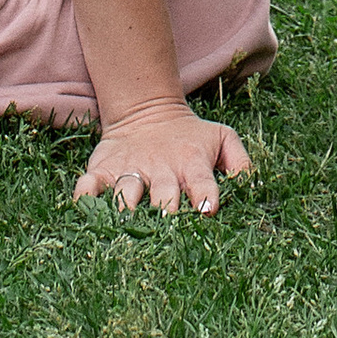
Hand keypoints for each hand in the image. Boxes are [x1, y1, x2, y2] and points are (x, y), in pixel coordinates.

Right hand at [75, 99, 252, 215]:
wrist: (147, 112)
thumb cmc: (191, 138)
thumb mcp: (222, 138)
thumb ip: (240, 162)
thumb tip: (253, 187)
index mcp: (191, 162)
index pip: (202, 180)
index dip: (206, 194)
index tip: (208, 209)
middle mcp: (161, 168)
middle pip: (163, 194)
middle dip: (166, 210)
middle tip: (166, 225)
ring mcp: (131, 169)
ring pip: (127, 191)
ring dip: (126, 207)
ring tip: (124, 221)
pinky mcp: (104, 170)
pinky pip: (91, 184)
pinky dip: (86, 194)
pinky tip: (83, 205)